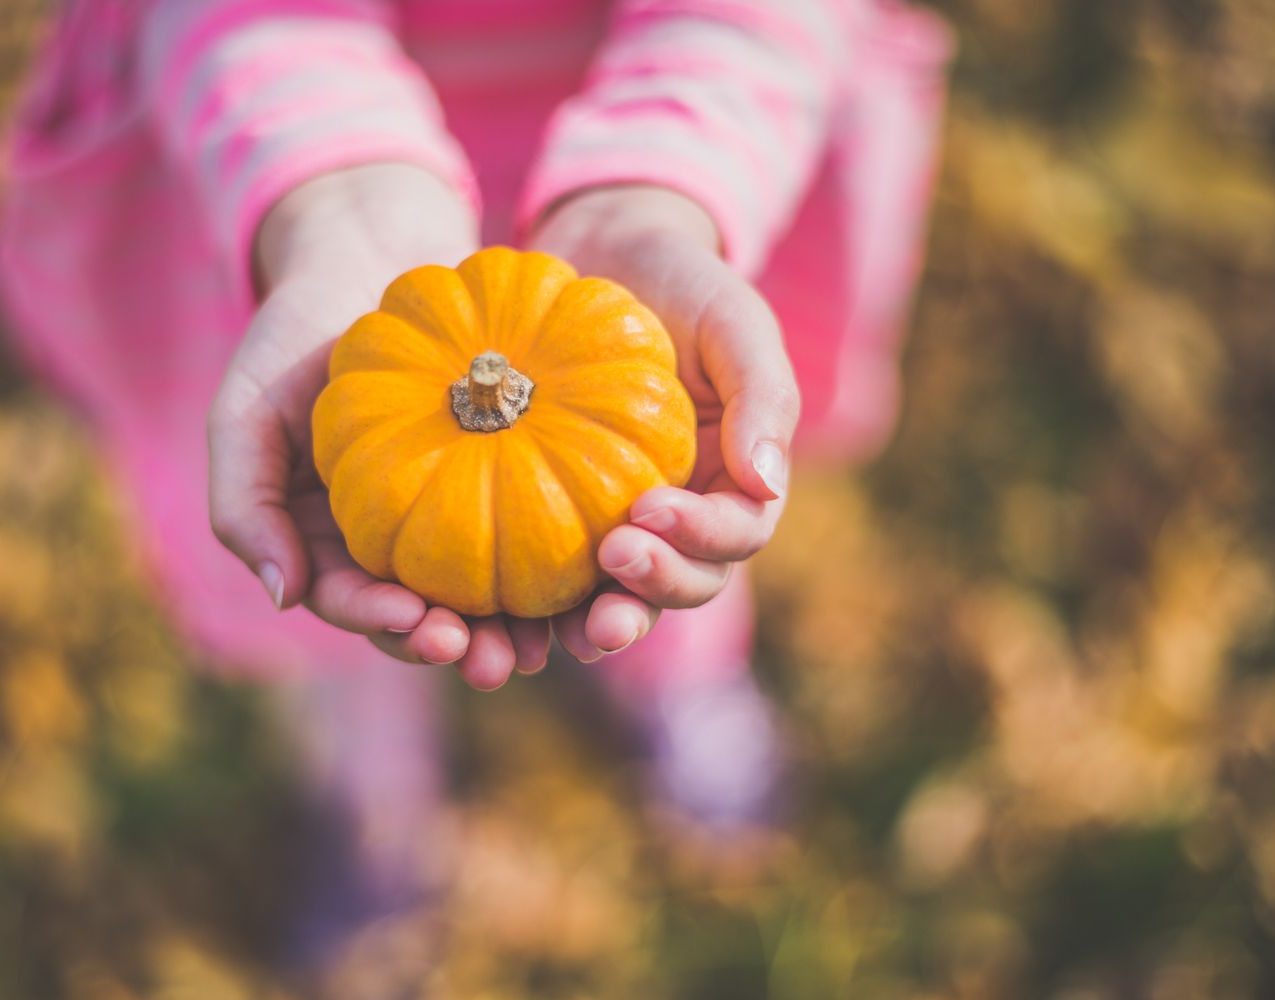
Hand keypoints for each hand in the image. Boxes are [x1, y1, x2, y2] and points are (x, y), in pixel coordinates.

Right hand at [208, 163, 550, 688]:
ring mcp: (447, 512)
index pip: (349, 599)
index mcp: (323, 540)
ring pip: (480, 589)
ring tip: (543, 644)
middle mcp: (388, 540)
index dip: (384, 621)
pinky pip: (529, 526)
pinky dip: (551, 559)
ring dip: (509, 627)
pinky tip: (586, 573)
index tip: (422, 622)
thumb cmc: (292, 335)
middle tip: (492, 660)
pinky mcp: (504, 477)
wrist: (367, 259)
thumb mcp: (245, 411)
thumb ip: (243, 504)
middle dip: (455, 646)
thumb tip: (283, 596)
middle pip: (421, 614)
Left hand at [528, 185, 799, 659]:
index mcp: (736, 480)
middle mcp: (683, 516)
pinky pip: (554, 576)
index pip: (735, 534)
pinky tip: (506, 614)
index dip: (700, 536)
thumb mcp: (734, 322)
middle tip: (612, 562)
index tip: (648, 509)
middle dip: (654, 590)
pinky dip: (538, 605)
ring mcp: (622, 524)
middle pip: (685, 582)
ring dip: (602, 623)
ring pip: (623, 597)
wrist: (603, 256)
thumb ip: (763, 396)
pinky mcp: (559, 523)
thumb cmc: (679, 284)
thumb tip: (768, 484)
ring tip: (573, 631)